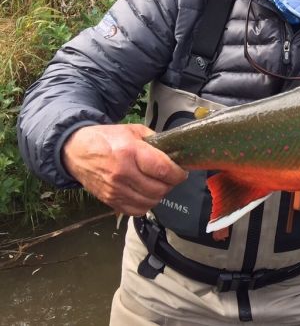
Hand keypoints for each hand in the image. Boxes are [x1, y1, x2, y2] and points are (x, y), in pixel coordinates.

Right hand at [62, 124, 187, 214]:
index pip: (163, 170)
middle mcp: (122, 173)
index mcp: (130, 152)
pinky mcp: (110, 201)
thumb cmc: (107, 138)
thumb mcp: (133, 130)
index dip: (178, 173)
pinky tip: (146, 193)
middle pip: (159, 189)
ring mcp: (115, 190)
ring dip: (160, 194)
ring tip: (159, 184)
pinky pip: (137, 210)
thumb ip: (155, 141)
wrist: (76, 151)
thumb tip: (175, 152)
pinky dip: (146, 204)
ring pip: (150, 202)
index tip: (181, 171)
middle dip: (170, 184)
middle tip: (171, 177)